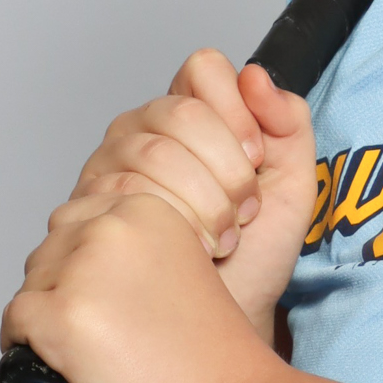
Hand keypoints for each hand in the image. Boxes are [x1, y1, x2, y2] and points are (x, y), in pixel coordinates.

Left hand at [1, 189, 272, 382]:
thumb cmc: (215, 361)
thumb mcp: (183, 274)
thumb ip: (140, 257)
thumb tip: (85, 270)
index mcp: (148, 209)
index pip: (81, 221)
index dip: (86, 265)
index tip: (106, 303)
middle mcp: (113, 227)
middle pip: (51, 251)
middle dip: (62, 290)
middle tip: (97, 336)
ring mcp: (83, 270)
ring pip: (32, 287)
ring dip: (46, 319)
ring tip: (86, 356)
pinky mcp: (60, 316)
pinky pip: (16, 323)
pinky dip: (24, 347)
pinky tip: (53, 366)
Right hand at [67, 51, 316, 340]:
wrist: (229, 313)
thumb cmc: (257, 252)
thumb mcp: (293, 181)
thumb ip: (288, 122)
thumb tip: (255, 76)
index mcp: (191, 111)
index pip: (204, 69)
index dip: (237, 113)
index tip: (256, 160)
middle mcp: (143, 128)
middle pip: (181, 112)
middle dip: (226, 169)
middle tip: (244, 210)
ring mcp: (109, 163)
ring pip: (153, 154)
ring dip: (203, 203)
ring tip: (222, 238)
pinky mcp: (88, 205)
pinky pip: (126, 195)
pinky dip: (174, 227)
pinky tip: (190, 251)